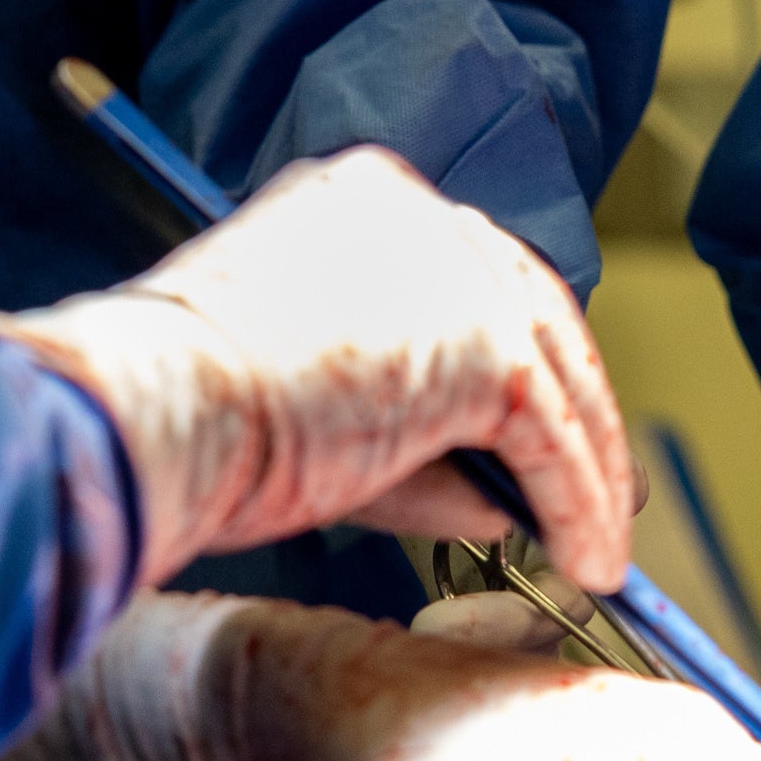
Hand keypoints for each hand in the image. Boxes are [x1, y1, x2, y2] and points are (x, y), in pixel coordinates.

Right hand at [0, 147, 634, 589]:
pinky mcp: (485, 346)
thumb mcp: (311, 403)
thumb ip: (412, 434)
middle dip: (574, 405)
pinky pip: (555, 437)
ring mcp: (456, 272)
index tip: (536, 423)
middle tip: (607, 485)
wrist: (153, 412)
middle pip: (532, 307)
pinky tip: (585, 559)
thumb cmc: (188, 412)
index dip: (512, 353)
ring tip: (597, 545)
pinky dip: (581, 504)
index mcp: (361, 201)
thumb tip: (502, 503)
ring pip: (558, 371)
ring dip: (589, 467)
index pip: (466, 274)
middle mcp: (417, 213)